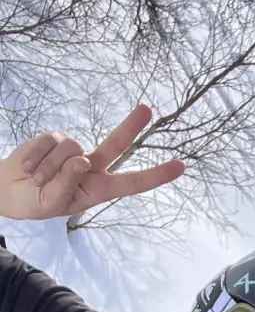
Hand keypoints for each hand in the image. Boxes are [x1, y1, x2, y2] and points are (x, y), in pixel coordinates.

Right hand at [0, 105, 183, 221]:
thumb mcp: (54, 202)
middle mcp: (91, 167)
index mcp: (100, 189)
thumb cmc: (36, 202)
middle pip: (116, 144)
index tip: (180, 166)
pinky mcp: (54, 139)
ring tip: (37, 179)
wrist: (10, 191)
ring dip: (49, 167)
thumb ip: (69, 183)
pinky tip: (29, 168)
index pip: (133, 182)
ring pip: (71, 149)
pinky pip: (49, 142)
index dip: (156, 175)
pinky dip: (36, 157)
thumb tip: (83, 160)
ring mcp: (73, 151)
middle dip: (131, 126)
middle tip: (147, 109)